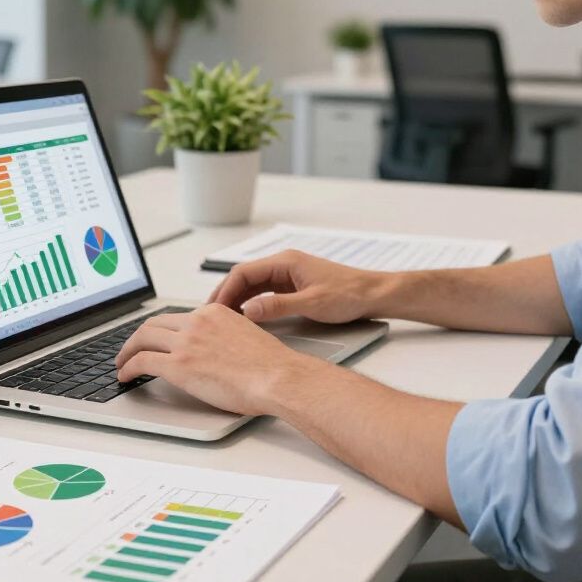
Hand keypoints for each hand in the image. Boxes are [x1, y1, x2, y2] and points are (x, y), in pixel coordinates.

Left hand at [114, 303, 312, 415]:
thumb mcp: (245, 336)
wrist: (277, 376)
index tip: (155, 339)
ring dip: (127, 351)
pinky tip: (125, 376)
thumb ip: (224, 337)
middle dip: (138, 337)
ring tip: (122, 363)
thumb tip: (213, 352)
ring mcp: (186, 342)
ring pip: (142, 338)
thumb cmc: (270, 365)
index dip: (161, 330)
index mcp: (214, 312)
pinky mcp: (179, 364)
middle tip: (130, 349)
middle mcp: (197, 321)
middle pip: (154, 323)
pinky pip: (142, 361)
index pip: (177, 317)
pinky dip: (128, 367)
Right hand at [207, 249, 388, 323]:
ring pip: (252, 285)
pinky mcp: (292, 286)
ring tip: (222, 319)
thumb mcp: (311, 303)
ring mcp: (287, 275)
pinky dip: (250, 303)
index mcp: (285, 261)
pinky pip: (263, 292)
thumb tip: (248, 310)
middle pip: (244, 277)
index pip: (244, 272)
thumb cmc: (348, 295)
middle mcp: (284, 264)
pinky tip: (244, 317)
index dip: (225, 290)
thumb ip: (278, 306)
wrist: (372, 294)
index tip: (213, 309)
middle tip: (209, 316)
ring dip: (236, 300)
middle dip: (225, 295)